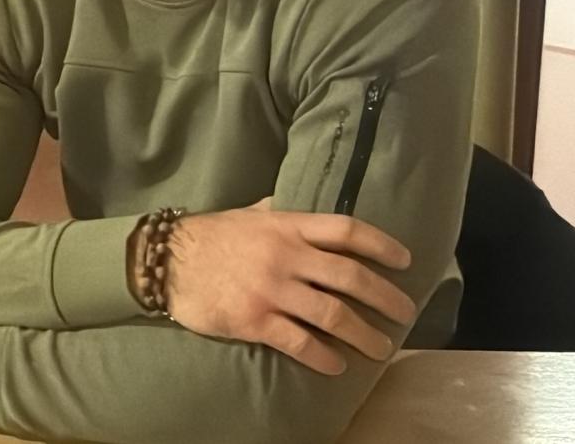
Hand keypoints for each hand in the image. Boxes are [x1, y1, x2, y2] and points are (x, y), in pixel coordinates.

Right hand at [158, 199, 416, 375]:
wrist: (168, 260)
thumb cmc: (213, 235)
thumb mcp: (252, 212)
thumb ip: (282, 212)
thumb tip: (305, 209)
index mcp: (288, 225)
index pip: (347, 231)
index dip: (382, 245)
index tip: (405, 261)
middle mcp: (286, 256)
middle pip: (350, 277)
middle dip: (385, 297)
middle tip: (406, 313)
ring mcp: (272, 289)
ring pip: (332, 315)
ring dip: (364, 334)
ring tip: (381, 348)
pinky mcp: (255, 320)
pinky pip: (299, 342)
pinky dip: (323, 357)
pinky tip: (337, 365)